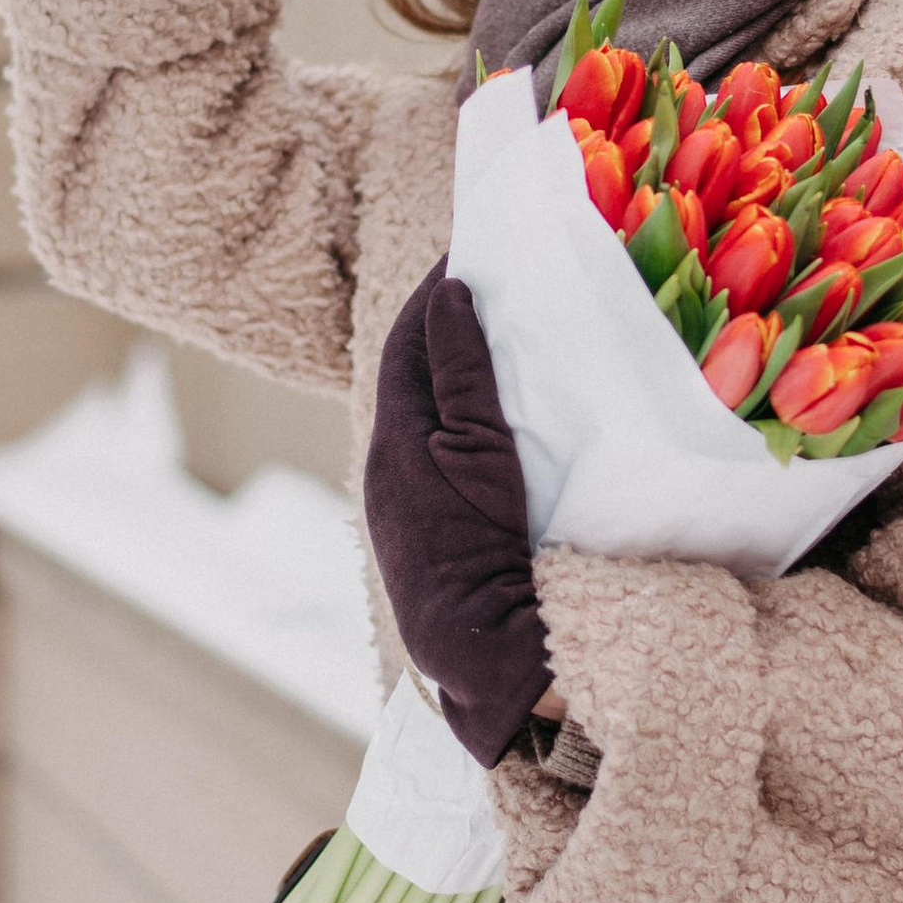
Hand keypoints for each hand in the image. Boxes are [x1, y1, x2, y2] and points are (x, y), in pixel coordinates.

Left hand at [364, 265, 552, 769]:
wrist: (488, 658)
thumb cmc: (483, 549)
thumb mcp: (480, 449)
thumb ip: (462, 372)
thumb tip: (448, 292)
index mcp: (392, 437)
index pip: (411, 336)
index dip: (441, 288)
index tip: (477, 244)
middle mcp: (388, 464)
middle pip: (416, 368)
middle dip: (452, 322)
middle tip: (504, 277)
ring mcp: (407, 499)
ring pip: (431, 408)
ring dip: (464, 367)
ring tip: (514, 329)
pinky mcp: (433, 527)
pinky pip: (444, 447)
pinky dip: (471, 412)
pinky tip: (510, 408)